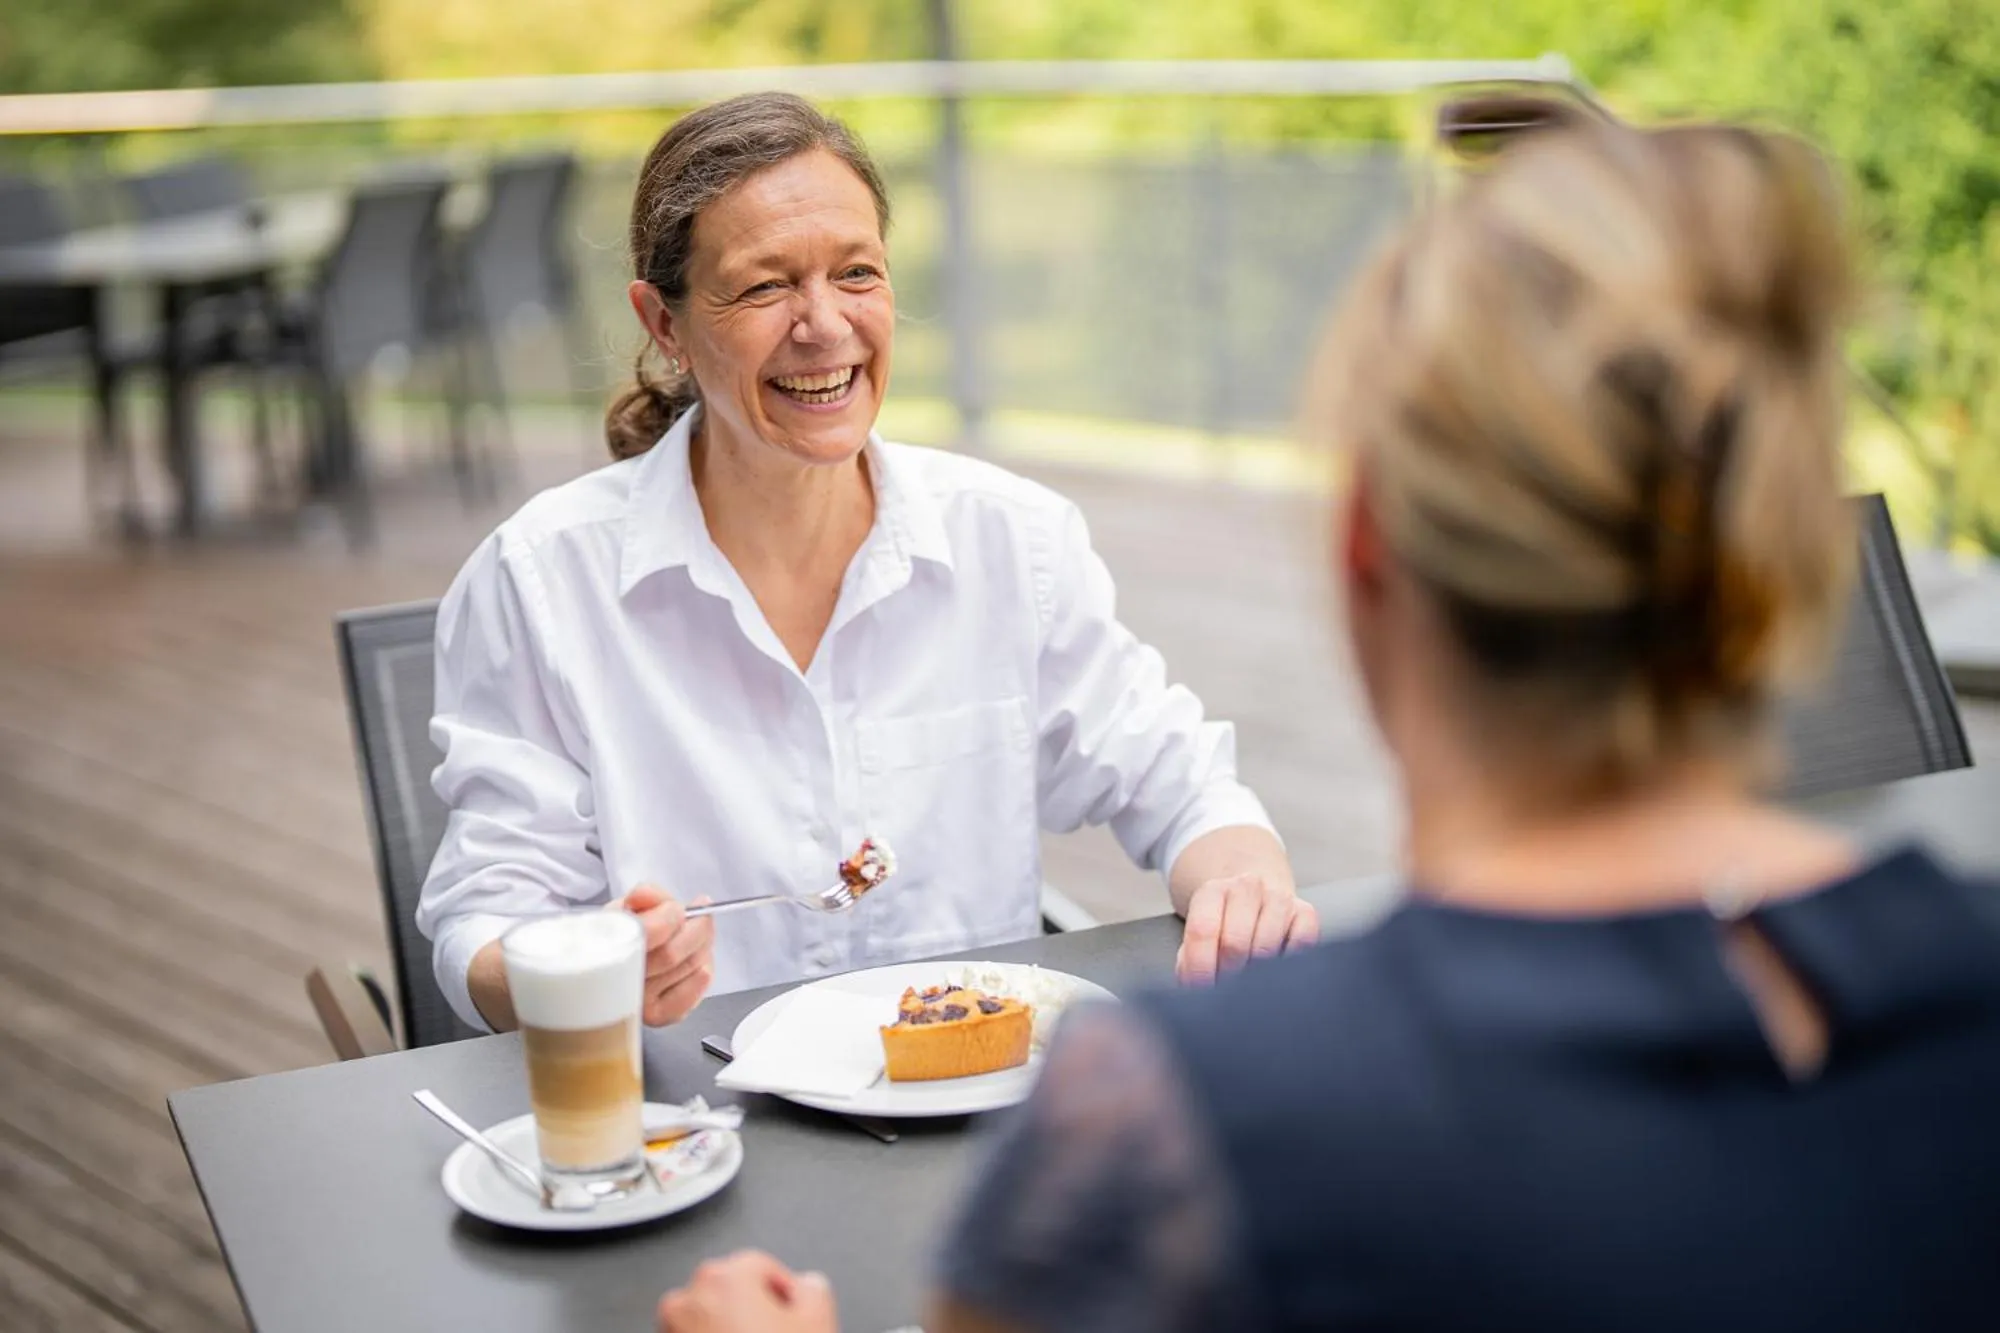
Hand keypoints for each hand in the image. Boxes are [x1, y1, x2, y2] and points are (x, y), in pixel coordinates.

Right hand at [620, 884, 715, 1025]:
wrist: (621, 963)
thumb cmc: (626, 932)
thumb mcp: (631, 905)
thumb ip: (644, 895)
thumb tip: (642, 895)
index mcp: (606, 946)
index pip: (647, 933)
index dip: (669, 916)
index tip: (677, 908)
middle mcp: (619, 980)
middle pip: (672, 954)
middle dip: (695, 928)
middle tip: (700, 915)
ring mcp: (637, 1002)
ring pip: (687, 969)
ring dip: (703, 947)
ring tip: (697, 935)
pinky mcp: (657, 1016)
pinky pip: (689, 996)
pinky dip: (701, 977)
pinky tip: (701, 965)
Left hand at [658, 1251, 838, 1332]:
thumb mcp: (817, 1322)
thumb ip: (814, 1288)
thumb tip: (808, 1285)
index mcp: (725, 1276)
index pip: (763, 1266)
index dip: (785, 1294)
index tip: (793, 1315)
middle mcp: (690, 1296)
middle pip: (733, 1290)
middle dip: (755, 1310)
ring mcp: (671, 1329)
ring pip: (710, 1317)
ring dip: (730, 1330)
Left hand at [1175, 872, 1317, 984]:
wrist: (1256, 898)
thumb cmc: (1224, 925)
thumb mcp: (1199, 934)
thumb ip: (1190, 958)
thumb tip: (1195, 988)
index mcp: (1213, 891)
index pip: (1203, 930)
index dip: (1200, 967)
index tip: (1201, 992)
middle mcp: (1247, 888)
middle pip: (1235, 943)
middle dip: (1228, 976)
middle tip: (1226, 992)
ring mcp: (1279, 897)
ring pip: (1266, 948)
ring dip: (1257, 974)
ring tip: (1249, 982)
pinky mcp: (1306, 912)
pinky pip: (1300, 946)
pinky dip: (1288, 966)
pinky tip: (1276, 970)